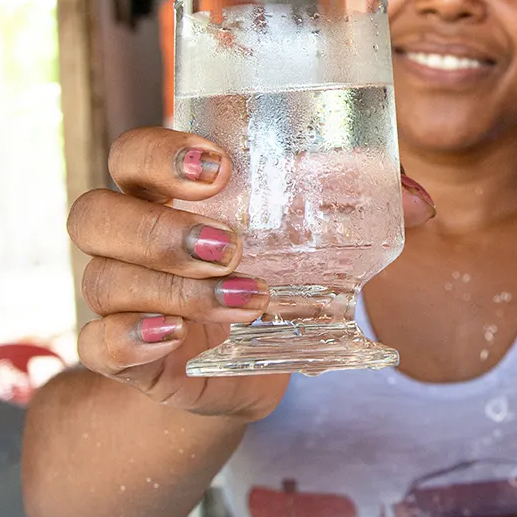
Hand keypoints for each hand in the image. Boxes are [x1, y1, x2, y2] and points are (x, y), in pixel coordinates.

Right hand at [67, 126, 434, 420]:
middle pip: (95, 213)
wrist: (250, 364)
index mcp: (167, 192)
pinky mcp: (123, 353)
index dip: (160, 154)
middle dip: (158, 227)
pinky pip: (96, 344)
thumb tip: (420, 205)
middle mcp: (129, 236)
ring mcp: (118, 295)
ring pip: (104, 280)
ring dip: (175, 290)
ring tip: (249, 298)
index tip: (218, 168)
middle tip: (230, 245)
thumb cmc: (274, 275)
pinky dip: (131, 340)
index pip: (133, 152)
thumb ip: (361, 209)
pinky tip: (175, 339)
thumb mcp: (314, 241)